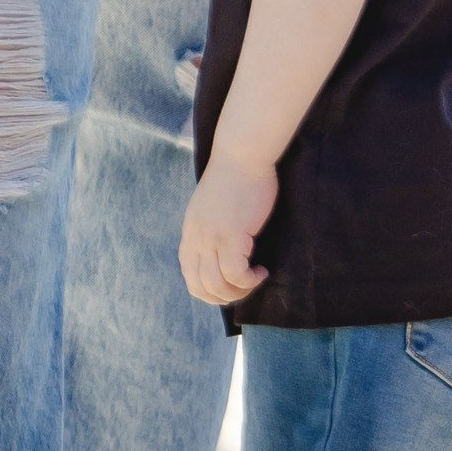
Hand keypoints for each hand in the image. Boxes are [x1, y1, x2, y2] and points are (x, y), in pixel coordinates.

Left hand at [179, 153, 274, 305]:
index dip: (209, 291)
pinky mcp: (231, 234)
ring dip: (239, 291)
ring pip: (217, 285)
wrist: (241, 153)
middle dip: (224, 297)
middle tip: (245, 287)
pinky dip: (249, 280)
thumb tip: (220, 255)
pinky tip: (262, 270)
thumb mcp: (212, 207)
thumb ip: (210, 230)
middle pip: (200, 287)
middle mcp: (196, 238)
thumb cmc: (235, 176)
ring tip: (256, 278)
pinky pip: (236, 273)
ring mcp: (211, 237)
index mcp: (190, 232)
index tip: (231, 287)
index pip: (189, 277)